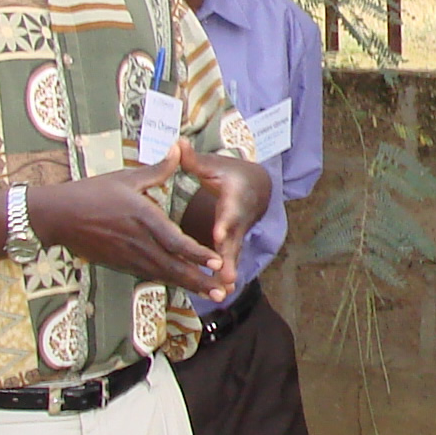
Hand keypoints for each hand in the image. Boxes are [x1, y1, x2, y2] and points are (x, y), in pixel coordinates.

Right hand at [27, 145, 227, 298]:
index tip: (216, 260)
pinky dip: (171, 282)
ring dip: (189, 286)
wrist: (57, 216)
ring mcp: (129, 256)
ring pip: (164, 275)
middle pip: (173, 266)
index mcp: (143, 217)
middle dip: (200, 280)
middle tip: (223, 292)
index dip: (196, 253)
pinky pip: (150, 275)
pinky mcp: (121, 264)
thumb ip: (157, 170)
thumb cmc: (91, 193)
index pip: (174, 241)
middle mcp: (138, 241)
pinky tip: (187, 288)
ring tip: (213, 296)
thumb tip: (179, 148)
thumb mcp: (126, 178)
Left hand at [179, 148, 271, 297]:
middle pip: (234, 240)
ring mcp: (238, 233)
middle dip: (229, 257)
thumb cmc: (231, 173)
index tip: (219, 234)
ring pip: (232, 255)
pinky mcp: (232, 243)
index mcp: (235, 197)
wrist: (258, 186)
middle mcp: (239, 218)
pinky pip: (227, 261)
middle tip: (226, 274)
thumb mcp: (214, 163)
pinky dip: (224, 276)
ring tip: (225, 289)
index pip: (229, 211)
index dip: (225, 223)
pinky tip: (220, 292)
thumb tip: (177, 142)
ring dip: (228, 272)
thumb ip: (193, 159)